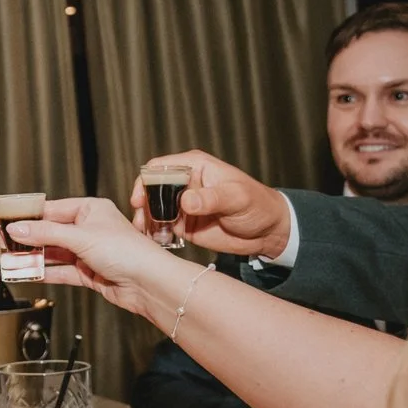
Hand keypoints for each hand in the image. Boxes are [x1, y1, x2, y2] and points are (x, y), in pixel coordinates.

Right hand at [1, 196, 186, 322]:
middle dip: (27, 239)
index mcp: (90, 210)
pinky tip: (28, 273)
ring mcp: (88, 252)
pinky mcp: (88, 273)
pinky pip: (60, 271)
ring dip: (33, 257)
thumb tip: (17, 229)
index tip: (6, 221)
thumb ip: (45, 234)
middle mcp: (89, 229)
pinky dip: (44, 272)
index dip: (28, 216)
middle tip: (3, 242)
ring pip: (53, 253)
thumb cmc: (127, 251)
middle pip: (49, 232)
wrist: (149, 283)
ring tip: (11, 259)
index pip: (51, 209)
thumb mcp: (80, 237)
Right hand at [135, 151, 290, 258]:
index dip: (146, 181)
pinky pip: (162, 227)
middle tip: (140, 220)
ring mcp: (182, 205)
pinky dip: (154, 233)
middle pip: (151, 189)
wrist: (267, 231)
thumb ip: (211, 198)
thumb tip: (186, 201)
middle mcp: (184, 184)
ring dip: (145, 220)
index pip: (160, 168)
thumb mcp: (236, 198)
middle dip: (142, 204)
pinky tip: (153, 241)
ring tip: (143, 233)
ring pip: (153, 209)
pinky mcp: (184, 224)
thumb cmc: (257, 204)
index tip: (140, 199)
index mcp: (194, 167)